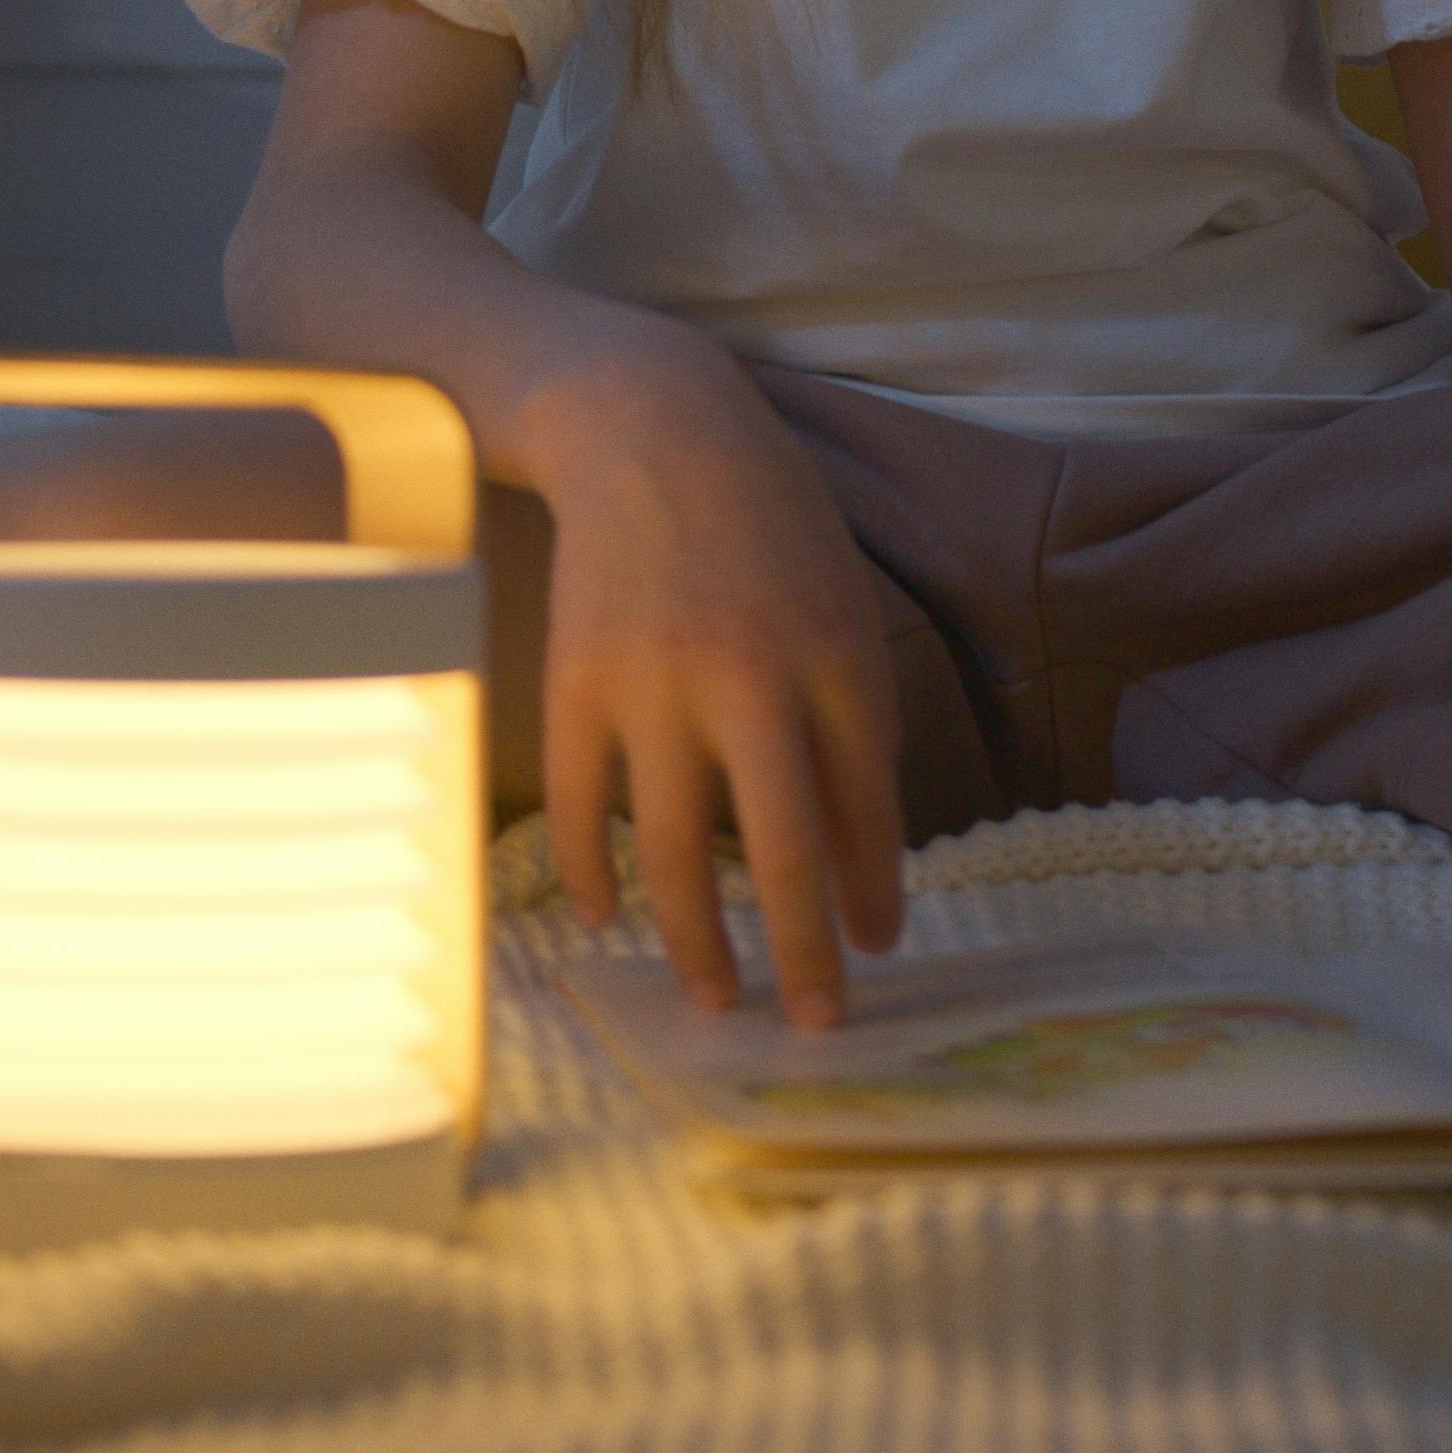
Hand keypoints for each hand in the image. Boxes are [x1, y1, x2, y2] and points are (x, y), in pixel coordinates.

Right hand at [519, 333, 904, 1024]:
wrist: (652, 428)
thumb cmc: (767, 522)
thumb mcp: (843, 602)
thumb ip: (857, 717)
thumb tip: (863, 854)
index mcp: (833, 654)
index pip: (867, 806)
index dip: (874, 890)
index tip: (875, 950)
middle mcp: (748, 678)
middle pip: (782, 852)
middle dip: (806, 955)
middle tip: (818, 1024)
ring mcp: (653, 684)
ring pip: (672, 855)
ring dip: (697, 943)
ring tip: (717, 995)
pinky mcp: (576, 683)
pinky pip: (584, 810)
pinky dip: (592, 877)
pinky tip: (609, 918)